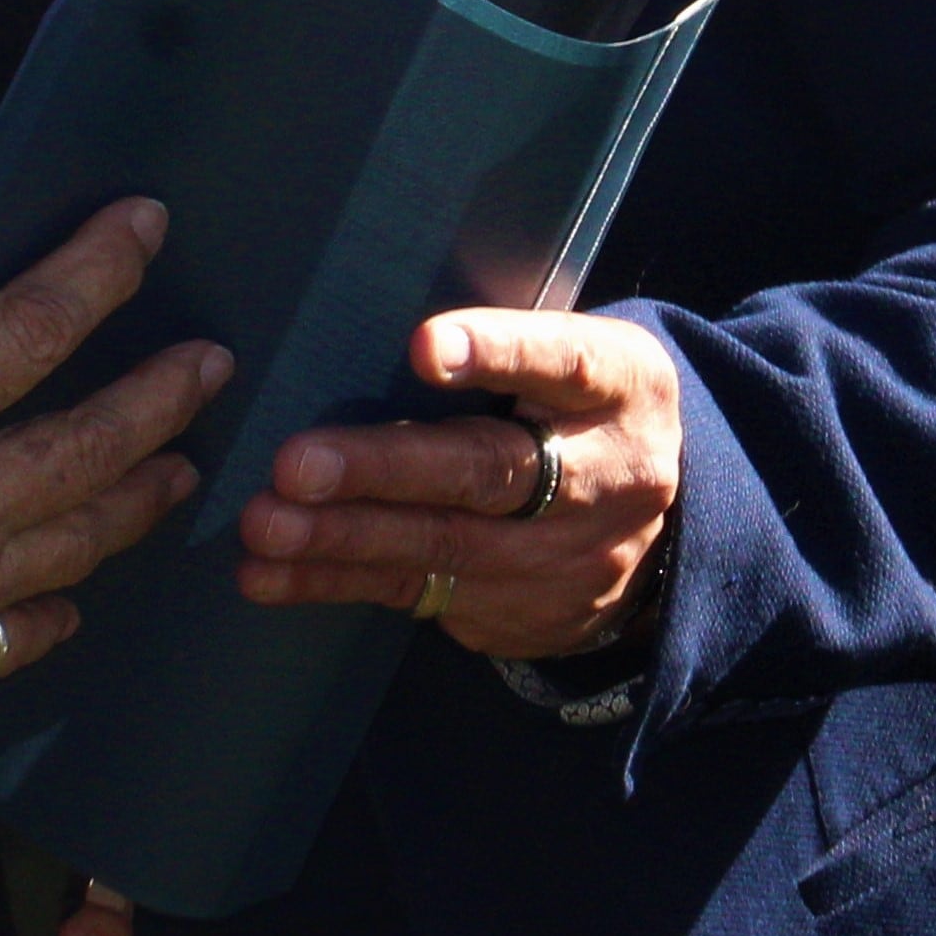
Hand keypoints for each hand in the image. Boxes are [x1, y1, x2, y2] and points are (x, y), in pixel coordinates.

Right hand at [0, 195, 227, 776]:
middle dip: (166, 392)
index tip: (148, 223)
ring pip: (85, 536)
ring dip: (142, 498)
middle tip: (215, 362)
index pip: (38, 320)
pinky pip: (25, 631)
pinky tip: (76, 599)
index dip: (101, 264)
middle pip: (98, 438)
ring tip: (184, 469)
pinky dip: (58, 611)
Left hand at [235, 307, 680, 662]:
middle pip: (488, 470)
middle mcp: (600, 477)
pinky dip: (334, 581)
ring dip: (342, 536)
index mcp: (616, 387)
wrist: (669, 538)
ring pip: (442, 544)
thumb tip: (383, 323)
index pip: (562, 362)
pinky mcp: (515, 612)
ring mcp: (561, 559)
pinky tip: (269, 574)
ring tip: (266, 522)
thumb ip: (511, 343)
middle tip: (297, 464)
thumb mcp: (584, 362)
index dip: (496, 352)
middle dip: (386, 469)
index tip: (426, 347)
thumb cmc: (582, 412)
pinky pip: (414, 593)